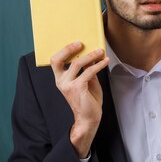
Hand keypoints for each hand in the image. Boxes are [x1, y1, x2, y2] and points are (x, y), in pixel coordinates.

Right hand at [50, 42, 109, 157]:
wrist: (89, 118)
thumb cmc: (88, 100)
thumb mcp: (86, 81)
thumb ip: (86, 69)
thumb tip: (90, 53)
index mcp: (60, 79)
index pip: (55, 61)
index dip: (63, 50)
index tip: (76, 43)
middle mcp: (61, 81)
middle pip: (57, 60)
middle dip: (68, 49)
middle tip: (81, 43)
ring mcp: (68, 85)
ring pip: (77, 63)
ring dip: (91, 55)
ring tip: (100, 51)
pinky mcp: (78, 88)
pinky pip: (89, 71)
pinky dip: (98, 65)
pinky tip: (105, 61)